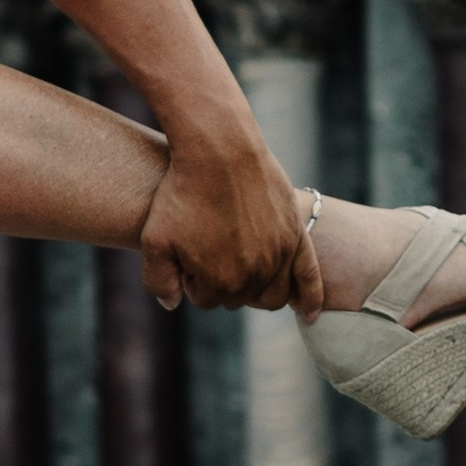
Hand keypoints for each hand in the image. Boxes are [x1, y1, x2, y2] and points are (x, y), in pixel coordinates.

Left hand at [136, 123, 316, 315]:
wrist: (218, 150)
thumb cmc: (182, 193)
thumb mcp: (155, 239)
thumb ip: (159, 280)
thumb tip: (172, 305)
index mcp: (220, 282)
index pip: (205, 300)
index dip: (191, 278)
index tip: (184, 253)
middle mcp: (255, 276)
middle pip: (239, 298)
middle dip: (221, 282)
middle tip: (208, 251)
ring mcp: (280, 257)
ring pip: (273, 295)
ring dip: (256, 291)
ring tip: (241, 272)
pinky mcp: (296, 236)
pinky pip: (310, 277)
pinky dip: (310, 299)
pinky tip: (309, 315)